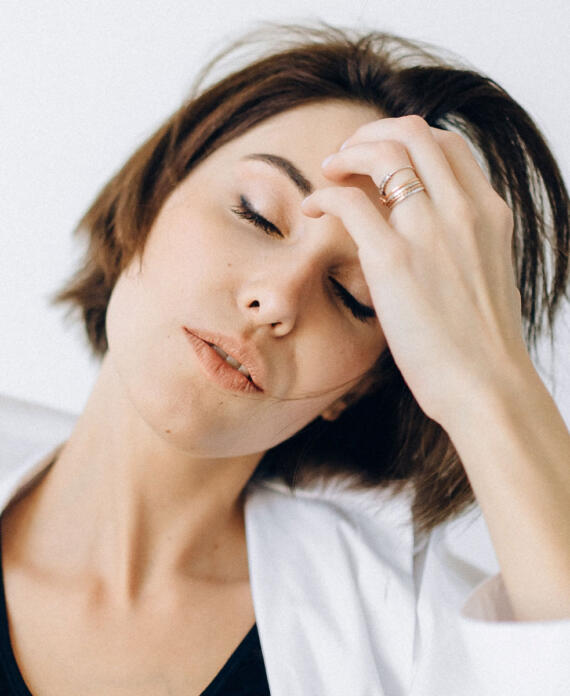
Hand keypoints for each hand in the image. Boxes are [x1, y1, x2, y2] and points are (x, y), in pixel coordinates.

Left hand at [301, 115, 528, 425]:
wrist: (487, 386)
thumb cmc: (482, 344)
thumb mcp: (485, 274)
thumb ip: (463, 242)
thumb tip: (429, 232)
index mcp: (488, 212)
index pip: (447, 144)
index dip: (407, 140)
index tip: (380, 160)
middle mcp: (463, 209)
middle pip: (413, 133)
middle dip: (371, 134)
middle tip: (346, 157)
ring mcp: (429, 231)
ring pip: (383, 152)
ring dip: (347, 153)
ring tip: (328, 171)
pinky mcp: (393, 261)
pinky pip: (348, 202)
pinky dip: (323, 195)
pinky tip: (311, 209)